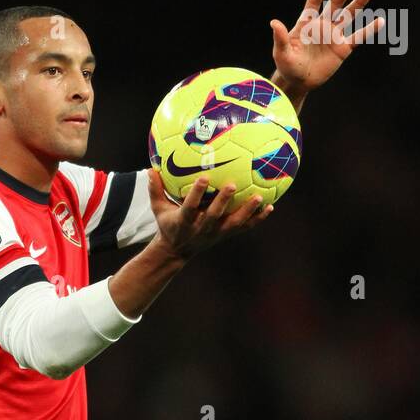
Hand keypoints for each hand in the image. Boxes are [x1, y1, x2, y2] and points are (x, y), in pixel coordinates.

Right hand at [148, 167, 272, 259]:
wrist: (177, 251)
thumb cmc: (168, 224)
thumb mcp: (158, 209)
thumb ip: (155, 189)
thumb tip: (150, 168)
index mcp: (184, 221)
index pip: (190, 207)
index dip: (197, 194)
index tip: (203, 177)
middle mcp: (201, 229)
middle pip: (214, 216)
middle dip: (223, 202)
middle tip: (232, 185)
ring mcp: (215, 233)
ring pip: (233, 223)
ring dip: (247, 211)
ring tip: (260, 198)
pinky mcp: (225, 235)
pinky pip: (244, 227)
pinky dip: (257, 219)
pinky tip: (270, 207)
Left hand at [270, 0, 384, 108]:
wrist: (298, 82)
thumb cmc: (287, 66)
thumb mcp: (281, 53)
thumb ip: (280, 37)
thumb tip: (273, 22)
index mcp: (307, 23)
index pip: (314, 2)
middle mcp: (322, 25)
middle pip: (335, 4)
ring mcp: (333, 36)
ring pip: (348, 15)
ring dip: (359, 3)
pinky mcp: (342, 49)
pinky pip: (358, 37)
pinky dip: (368, 30)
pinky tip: (380, 21)